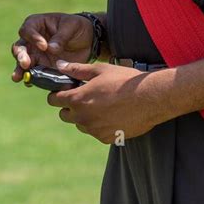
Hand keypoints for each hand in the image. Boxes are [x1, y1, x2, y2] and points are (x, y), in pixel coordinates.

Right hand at [11, 13, 93, 82]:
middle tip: (25, 63)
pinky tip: (30, 83)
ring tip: (18, 77)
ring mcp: (36, 54)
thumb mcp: (72, 26)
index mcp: (38, 24)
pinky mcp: (42, 66)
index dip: (32, 38)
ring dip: (20, 70)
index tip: (44, 46)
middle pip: (20, 47)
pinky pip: (34, 73)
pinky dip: (32, 78)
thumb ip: (61, 37)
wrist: (88, 40)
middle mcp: (32, 40)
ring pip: (23, 62)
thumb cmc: (77, 27)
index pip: (27, 30)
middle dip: (20, 55)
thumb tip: (50, 49)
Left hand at [47, 61, 163, 143]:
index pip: (54, 100)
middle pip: (64, 115)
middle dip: (70, 106)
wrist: (149, 98)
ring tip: (104, 104)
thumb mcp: (100, 70)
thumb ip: (77, 69)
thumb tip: (60, 65)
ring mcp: (94, 130)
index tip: (66, 89)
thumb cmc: (125, 81)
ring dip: (86, 116)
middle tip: (86, 96)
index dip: (58, 93)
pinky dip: (101, 124)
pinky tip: (114, 113)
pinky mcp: (106, 138)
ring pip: (81, 124)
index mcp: (77, 100)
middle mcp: (82, 118)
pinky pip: (97, 132)